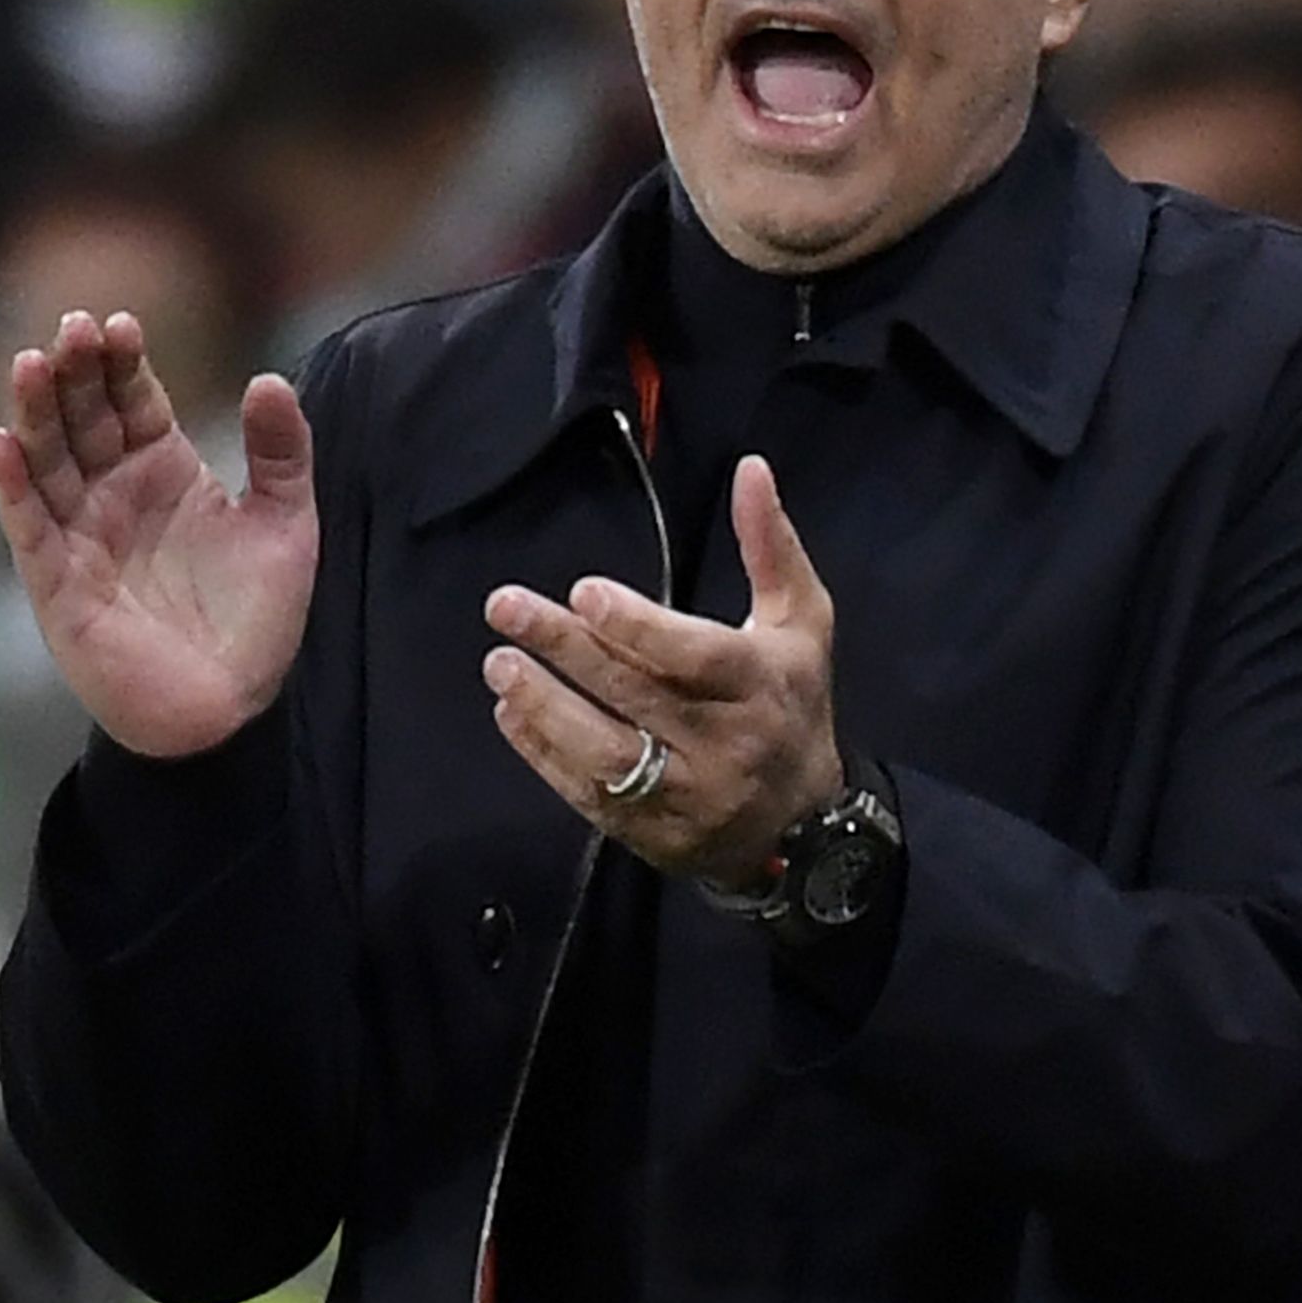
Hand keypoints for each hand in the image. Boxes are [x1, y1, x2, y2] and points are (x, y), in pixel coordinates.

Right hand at [0, 311, 316, 757]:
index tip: (120, 323)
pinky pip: (28, 528)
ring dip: (34, 413)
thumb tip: (270, 378)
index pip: (131, 400)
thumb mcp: (286, 525)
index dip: (122, 363)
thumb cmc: (255, 620)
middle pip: (82, 418)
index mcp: (162, 470)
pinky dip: (11, 487)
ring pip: (46, 461)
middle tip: (71, 327)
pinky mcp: (58, 583)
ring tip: (29, 363)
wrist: (229, 708)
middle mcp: (113, 494)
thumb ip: (281, 453)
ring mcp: (80, 535)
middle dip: (74, 372)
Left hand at [482, 455, 840, 885]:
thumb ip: (771, 546)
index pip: (695, 658)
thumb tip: (750, 468)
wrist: (802, 829)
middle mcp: (724, 745)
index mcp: (761, 686)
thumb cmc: (792, 704)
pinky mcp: (650, 834)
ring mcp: (685, 796)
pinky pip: (588, 795)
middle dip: (566, 648)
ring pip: (606, 754)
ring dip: (545, 707)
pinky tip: (510, 712)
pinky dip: (543, 754)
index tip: (583, 592)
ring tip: (499, 664)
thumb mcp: (801, 623)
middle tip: (506, 607)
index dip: (638, 627)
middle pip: (636, 695)